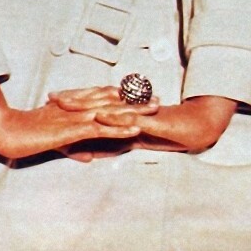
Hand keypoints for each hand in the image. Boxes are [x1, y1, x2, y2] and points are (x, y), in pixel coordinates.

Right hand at [0, 80, 141, 160]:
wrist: (10, 132)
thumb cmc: (27, 135)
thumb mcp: (55, 143)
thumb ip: (73, 148)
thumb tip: (88, 157)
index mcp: (75, 108)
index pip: (104, 99)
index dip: (124, 97)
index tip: (142, 96)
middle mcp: (79, 108)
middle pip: (114, 101)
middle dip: (136, 100)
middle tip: (157, 96)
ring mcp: (78, 117)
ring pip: (112, 113)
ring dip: (135, 111)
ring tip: (155, 109)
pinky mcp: (75, 129)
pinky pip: (102, 129)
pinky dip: (120, 130)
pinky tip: (135, 130)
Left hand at [51, 88, 236, 153]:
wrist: (198, 125)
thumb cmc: (172, 130)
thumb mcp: (139, 137)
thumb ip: (116, 142)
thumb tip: (93, 151)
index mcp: (125, 113)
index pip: (95, 106)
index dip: (75, 102)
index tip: (53, 100)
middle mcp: (129, 111)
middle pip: (96, 103)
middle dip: (73, 101)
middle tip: (51, 98)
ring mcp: (138, 115)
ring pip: (107, 109)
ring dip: (87, 106)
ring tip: (66, 105)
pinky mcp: (148, 123)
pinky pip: (128, 122)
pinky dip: (113, 119)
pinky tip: (99, 118)